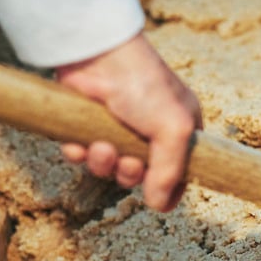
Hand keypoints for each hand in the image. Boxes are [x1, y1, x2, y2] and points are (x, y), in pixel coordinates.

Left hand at [55, 33, 201, 211]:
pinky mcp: (86, 124)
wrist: (98, 54)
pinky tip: (80, 142)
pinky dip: (80, 153)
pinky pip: (82, 155)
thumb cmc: (145, 86)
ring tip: (101, 146)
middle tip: (128, 161)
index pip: (180, 171)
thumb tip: (159, 206)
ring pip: (109, 168)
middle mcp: (150, 131)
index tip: (159, 200)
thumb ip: (170, 171)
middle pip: (141, 175)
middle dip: (130, 173)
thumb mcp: (173, 129)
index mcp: (180, 129)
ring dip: (104, 164)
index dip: (170, 188)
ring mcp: (117, 128)